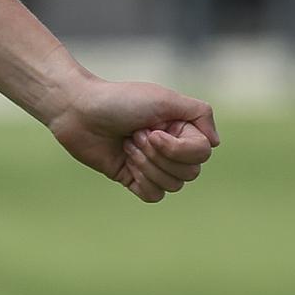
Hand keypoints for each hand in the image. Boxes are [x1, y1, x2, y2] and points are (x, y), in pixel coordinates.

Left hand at [46, 78, 218, 202]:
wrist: (78, 110)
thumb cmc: (119, 100)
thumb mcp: (164, 98)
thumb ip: (200, 112)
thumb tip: (216, 143)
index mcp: (180, 128)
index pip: (202, 153)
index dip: (178, 149)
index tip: (152, 130)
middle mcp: (169, 147)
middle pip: (190, 173)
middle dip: (158, 156)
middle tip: (135, 135)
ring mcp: (152, 164)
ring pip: (173, 185)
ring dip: (146, 165)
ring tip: (127, 144)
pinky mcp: (133, 178)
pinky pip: (154, 196)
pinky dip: (141, 181)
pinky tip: (125, 162)